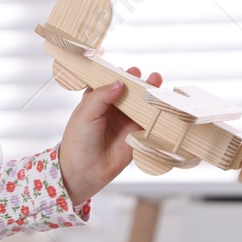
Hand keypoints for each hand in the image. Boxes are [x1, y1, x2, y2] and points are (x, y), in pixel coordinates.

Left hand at [57, 66, 162, 205]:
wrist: (84, 171)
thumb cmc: (78, 141)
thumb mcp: (86, 113)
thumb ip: (102, 96)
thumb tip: (120, 83)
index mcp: (97, 100)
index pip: (111, 82)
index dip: (120, 75)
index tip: (128, 70)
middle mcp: (113, 109)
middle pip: (130, 91)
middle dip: (139, 82)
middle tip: (146, 76)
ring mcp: (125, 121)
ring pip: (141, 103)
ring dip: (150, 94)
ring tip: (157, 83)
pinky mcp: (136, 134)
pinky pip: (150, 120)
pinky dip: (157, 112)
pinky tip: (163, 104)